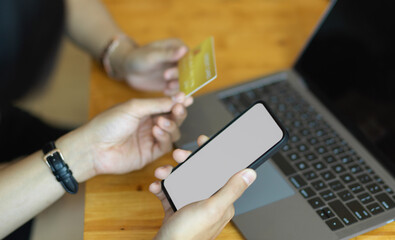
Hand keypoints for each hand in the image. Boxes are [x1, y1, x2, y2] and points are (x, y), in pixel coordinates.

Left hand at [77, 93, 192, 175]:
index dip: (177, 102)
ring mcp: (150, 139)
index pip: (166, 105)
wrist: (94, 148)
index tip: (187, 98)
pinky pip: (165, 145)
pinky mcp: (150, 154)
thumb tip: (178, 97)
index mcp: (144, 110)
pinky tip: (156, 131)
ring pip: (172, 132)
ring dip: (171, 125)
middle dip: (178, 113)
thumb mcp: (134, 107)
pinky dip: (165, 137)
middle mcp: (149, 124)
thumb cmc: (108, 124)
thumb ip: (157, 103)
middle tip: (179, 109)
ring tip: (161, 121)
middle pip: (173, 119)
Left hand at [120, 38, 186, 95]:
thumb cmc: (138, 58)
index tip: (180, 71)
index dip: (188, 65)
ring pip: (185, 81)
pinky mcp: (173, 82)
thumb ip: (168, 54)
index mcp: (178, 46)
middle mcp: (180, 58)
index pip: (191, 56)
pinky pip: (179, 89)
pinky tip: (165, 91)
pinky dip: (175, 92)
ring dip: (178, 85)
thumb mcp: (152, 56)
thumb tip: (184, 50)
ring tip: (167, 87)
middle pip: (189, 70)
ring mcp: (177, 71)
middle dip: (180, 76)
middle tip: (166, 77)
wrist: (128, 70)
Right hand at [149, 136, 256, 239]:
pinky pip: (169, 192)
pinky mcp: (176, 210)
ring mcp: (191, 206)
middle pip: (198, 173)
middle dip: (186, 163)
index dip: (212, 156)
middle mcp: (207, 203)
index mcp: (221, 202)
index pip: (221, 172)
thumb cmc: (188, 236)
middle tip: (178, 156)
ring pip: (182, 181)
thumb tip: (250, 173)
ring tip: (162, 173)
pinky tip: (157, 187)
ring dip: (170, 174)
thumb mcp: (212, 208)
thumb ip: (231, 189)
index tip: (204, 143)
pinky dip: (162, 188)